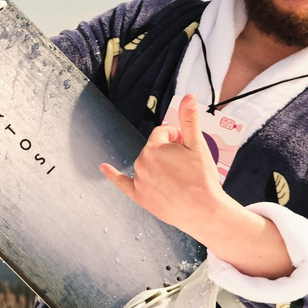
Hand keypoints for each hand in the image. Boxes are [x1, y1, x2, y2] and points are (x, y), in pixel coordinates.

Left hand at [99, 94, 293, 278]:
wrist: (203, 212)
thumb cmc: (202, 178)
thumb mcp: (198, 145)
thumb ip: (189, 119)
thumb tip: (189, 95)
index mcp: (154, 148)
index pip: (162, 133)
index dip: (177, 137)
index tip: (187, 146)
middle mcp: (141, 163)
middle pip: (153, 148)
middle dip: (168, 152)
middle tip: (186, 166)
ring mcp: (139, 181)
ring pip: (146, 165)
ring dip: (158, 166)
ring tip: (179, 179)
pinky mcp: (140, 197)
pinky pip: (122, 183)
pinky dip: (112, 175)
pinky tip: (103, 168)